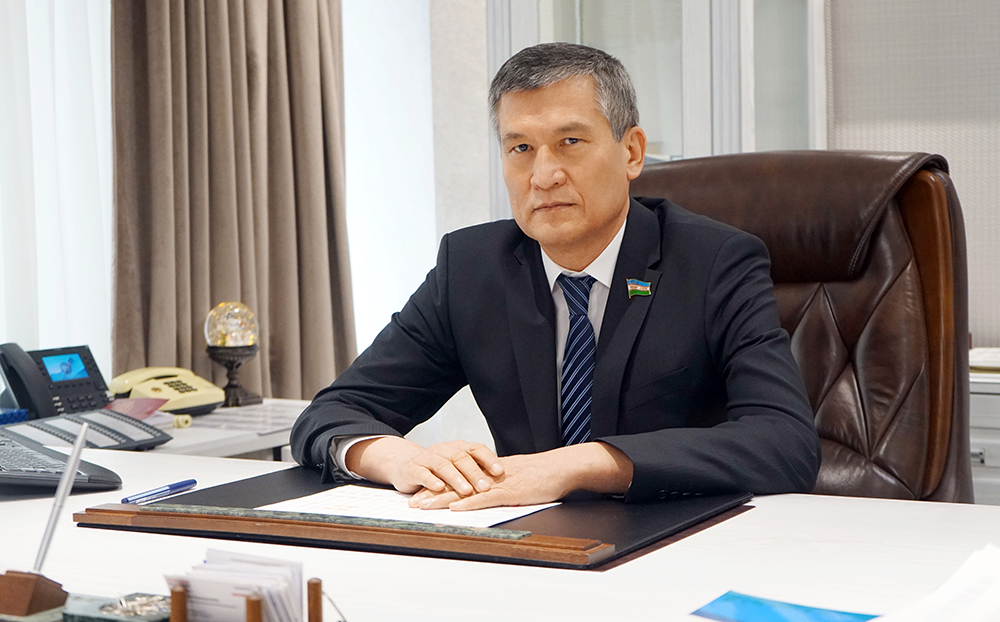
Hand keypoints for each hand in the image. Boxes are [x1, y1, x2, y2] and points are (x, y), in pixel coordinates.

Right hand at [345, 437, 503, 495]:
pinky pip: (424, 473)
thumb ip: (475, 471)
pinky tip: (439, 488)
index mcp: (458, 447)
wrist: (407, 466)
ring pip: (444, 466)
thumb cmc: (438, 469)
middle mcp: (444, 449)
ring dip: (456, 479)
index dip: (488, 459)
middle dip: (475, 473)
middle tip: (486, 487)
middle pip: (461, 458)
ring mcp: (428, 458)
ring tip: (466, 490)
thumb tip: (502, 481)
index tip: (500, 471)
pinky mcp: (414, 469)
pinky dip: (431, 481)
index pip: (476, 449)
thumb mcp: (457, 468)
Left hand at [408, 442, 632, 510]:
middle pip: (455, 484)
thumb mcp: (516, 478)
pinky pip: (486, 498)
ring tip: (423, 506)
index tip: (421, 494)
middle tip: (412, 502)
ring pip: (464, 491)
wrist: (562, 467)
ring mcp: (498, 484)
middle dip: (432, 493)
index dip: (439, 486)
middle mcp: (489, 476)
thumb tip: (486, 491)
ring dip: (442, 499)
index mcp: (489, 473)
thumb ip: (500, 483)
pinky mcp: (510, 492)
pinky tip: (454, 508)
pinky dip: (469, 503)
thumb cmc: (543, 474)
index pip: (459, 479)